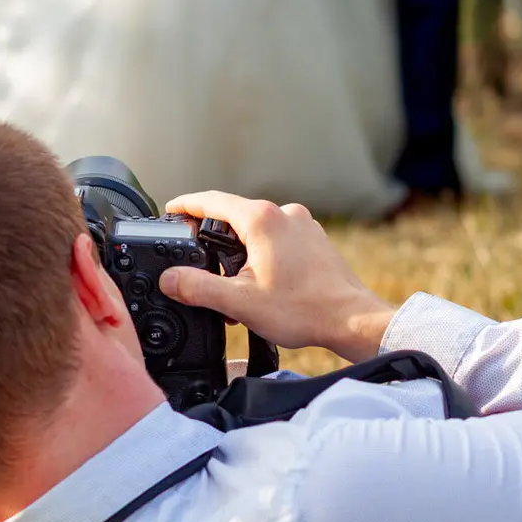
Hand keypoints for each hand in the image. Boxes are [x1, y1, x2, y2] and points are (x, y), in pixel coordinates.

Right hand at [158, 192, 398, 362]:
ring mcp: (303, 225)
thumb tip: (169, 279)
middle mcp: (284, 214)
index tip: (170, 210)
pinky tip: (260, 284)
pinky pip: (278, 239)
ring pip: (257, 230)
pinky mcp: (314, 240)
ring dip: (239, 251)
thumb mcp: (239, 302)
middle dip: (211, 237)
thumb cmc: (303, 310)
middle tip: (195, 259)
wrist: (351, 320)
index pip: (211, 201)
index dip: (185, 205)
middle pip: (233, 216)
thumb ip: (197, 288)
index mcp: (261, 219)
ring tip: (231, 284)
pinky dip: (262, 255)